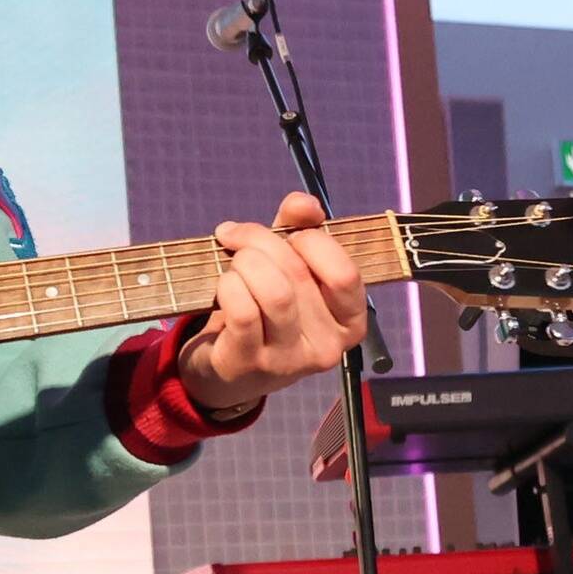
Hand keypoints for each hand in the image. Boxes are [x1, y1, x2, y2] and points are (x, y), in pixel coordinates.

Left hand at [179, 190, 367, 414]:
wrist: (229, 370)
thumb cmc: (267, 310)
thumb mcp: (289, 266)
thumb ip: (300, 228)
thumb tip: (304, 204)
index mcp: (349, 321)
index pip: (345, 272)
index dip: (311, 240)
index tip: (288, 234)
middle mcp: (327, 347)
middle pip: (299, 273)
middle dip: (261, 241)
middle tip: (238, 238)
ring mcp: (288, 360)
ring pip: (273, 291)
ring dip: (244, 262)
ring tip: (232, 264)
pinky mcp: (248, 364)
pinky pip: (242, 311)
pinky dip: (227, 286)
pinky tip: (223, 285)